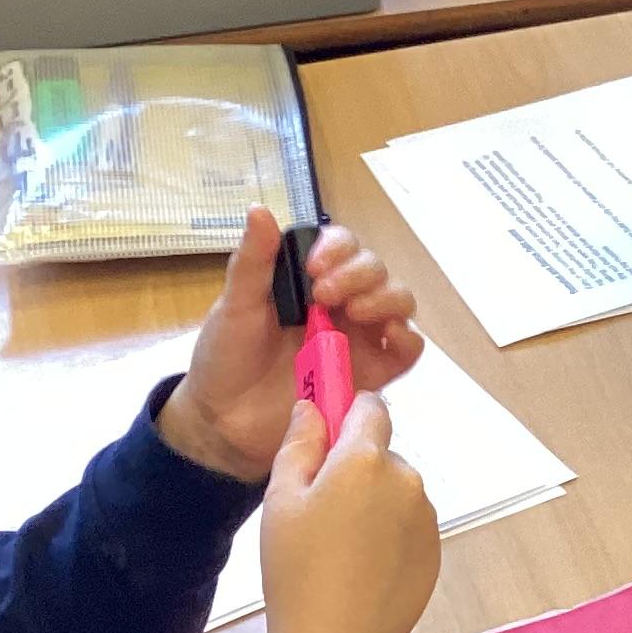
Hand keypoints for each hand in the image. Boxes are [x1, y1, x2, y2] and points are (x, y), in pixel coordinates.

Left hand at [158, 206, 424, 482]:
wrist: (223, 423)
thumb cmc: (225, 359)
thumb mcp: (234, 306)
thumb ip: (253, 262)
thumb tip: (259, 209)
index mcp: (310, 280)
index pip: (343, 245)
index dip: (338, 247)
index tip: (315, 265)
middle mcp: (341, 303)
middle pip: (375, 270)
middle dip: (359, 273)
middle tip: (324, 294)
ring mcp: (359, 338)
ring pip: (398, 302)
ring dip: (386, 298)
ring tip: (355, 312)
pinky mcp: (371, 374)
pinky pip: (407, 350)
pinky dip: (408, 338)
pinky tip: (388, 335)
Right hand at [258, 393, 440, 632]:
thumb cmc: (299, 571)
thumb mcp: (281, 500)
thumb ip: (301, 443)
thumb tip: (314, 407)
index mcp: (366, 459)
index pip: (370, 407)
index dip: (346, 414)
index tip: (326, 435)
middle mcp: (406, 479)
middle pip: (381, 452)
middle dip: (355, 467)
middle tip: (319, 508)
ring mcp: (425, 515)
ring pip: (395, 490)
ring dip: (372, 502)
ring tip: (339, 546)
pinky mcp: (434, 548)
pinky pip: (407, 523)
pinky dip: (388, 533)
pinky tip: (361, 565)